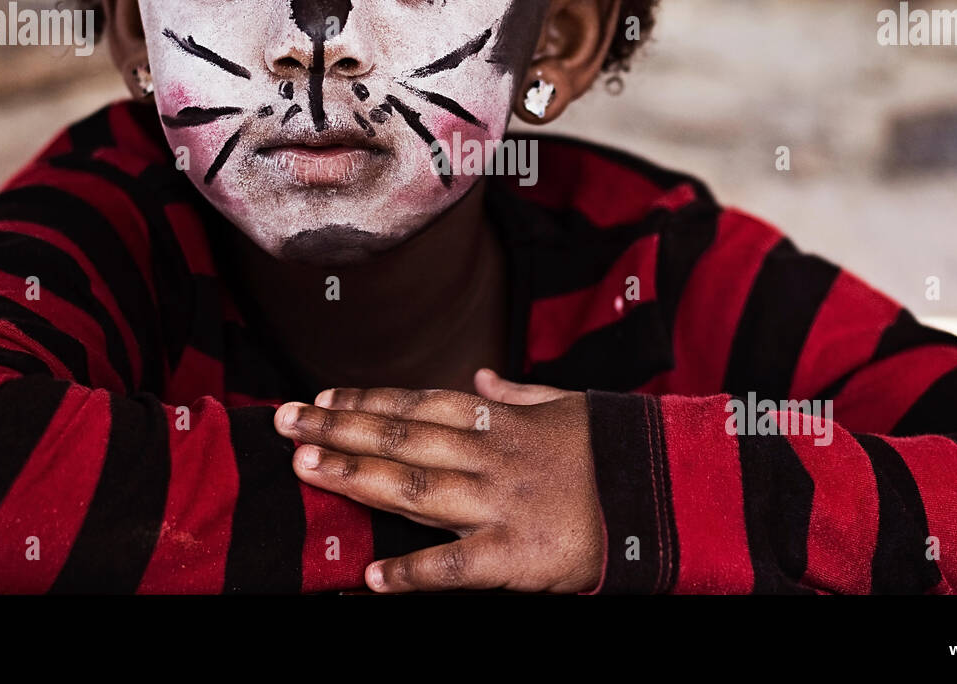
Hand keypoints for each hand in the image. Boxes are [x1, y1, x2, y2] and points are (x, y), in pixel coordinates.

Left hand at [272, 368, 605, 592]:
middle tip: (286, 421)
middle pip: (404, 436)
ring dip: (356, 475)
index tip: (323, 395)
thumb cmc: (618, 453)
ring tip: (306, 466)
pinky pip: (455, 566)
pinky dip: (411, 573)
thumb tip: (483, 377)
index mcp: (505, 423)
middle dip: (341, 426)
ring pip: (415, 488)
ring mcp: (501, 505)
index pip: (422, 403)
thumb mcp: (571, 409)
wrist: (670, 498)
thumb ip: (520, 396)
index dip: (369, 398)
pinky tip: (368, 578)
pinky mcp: (517, 556)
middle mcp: (493, 457)